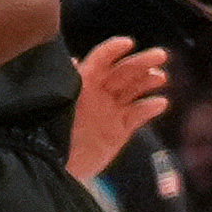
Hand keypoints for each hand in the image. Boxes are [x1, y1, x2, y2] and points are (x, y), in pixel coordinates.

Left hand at [64, 34, 172, 184]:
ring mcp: (111, 111)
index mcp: (83, 85)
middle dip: (141, 62)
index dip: (112, 50)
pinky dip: (150, 108)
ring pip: (134, 90)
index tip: (128, 42)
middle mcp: (99, 94)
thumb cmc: (50, 134)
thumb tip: (73, 60)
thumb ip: (68, 84)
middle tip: (161, 55)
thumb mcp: (57, 106)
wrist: (54, 168)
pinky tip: (160, 103)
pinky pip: (138, 115)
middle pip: (124, 73)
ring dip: (148, 82)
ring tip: (161, 79)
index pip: (99, 61)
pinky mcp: (120, 130)